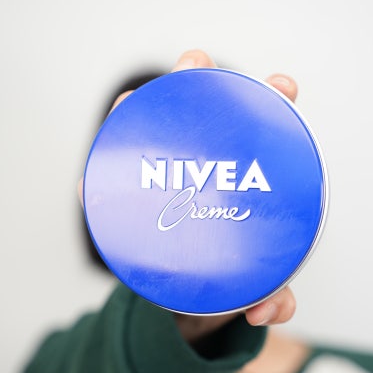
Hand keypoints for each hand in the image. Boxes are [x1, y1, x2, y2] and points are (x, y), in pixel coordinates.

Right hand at [83, 49, 299, 344]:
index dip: (275, 101)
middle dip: (199, 77)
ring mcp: (166, 178)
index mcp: (243, 176)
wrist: (189, 298)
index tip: (283, 86)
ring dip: (140, 109)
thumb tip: (272, 310)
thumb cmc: (228, 274)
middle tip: (195, 62)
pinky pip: (113, 184)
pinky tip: (89, 177)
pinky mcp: (132, 200)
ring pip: (151, 133)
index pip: (263, 128)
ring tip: (129, 102)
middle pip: (201, 111)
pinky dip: (99, 178)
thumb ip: (273, 295)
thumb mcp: (256, 283)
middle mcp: (203, 164)